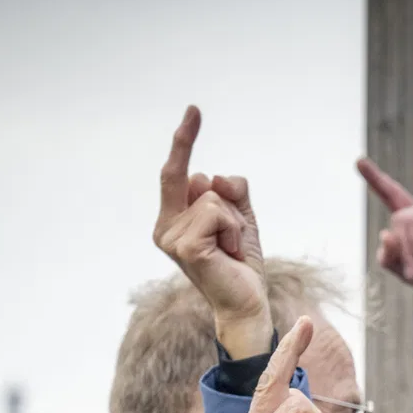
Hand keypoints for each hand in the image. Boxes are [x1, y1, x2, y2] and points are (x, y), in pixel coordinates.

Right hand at [154, 106, 272, 357]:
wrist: (247, 302)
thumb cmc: (240, 262)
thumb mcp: (240, 216)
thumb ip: (230, 191)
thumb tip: (214, 176)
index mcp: (173, 219)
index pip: (177, 172)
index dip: (185, 139)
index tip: (194, 109)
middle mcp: (165, 227)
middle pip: (195, 178)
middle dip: (210, 176)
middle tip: (224, 208)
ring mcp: (172, 238)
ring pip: (212, 196)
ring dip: (234, 221)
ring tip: (231, 249)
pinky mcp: (186, 247)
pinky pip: (217, 212)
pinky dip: (233, 229)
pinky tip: (229, 253)